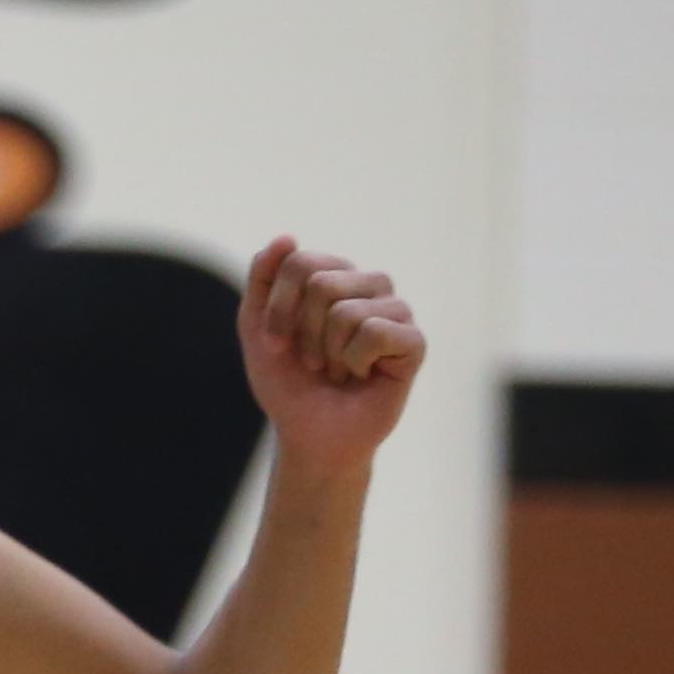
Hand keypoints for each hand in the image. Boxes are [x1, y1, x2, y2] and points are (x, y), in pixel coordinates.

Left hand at [239, 237, 423, 473]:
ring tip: (338, 370)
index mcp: (336, 275)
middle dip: (303, 334)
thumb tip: (287, 236)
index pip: (300, 262)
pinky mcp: (414, 341)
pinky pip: (375, 333)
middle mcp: (370, 285)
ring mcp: (396, 311)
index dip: (279, 308)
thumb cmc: (290, 383)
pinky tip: (363, 375)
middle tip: (313, 362)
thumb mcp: (258, 328)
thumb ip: (263, 278)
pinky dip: (355, 362)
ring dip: (328, 353)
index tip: (275, 344)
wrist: (311, 436)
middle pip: (322, 284)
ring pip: (347, 311)